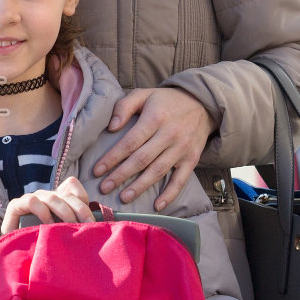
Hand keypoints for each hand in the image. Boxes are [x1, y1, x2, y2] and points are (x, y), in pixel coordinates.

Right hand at [0, 175, 94, 234]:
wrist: (14, 252)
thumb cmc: (40, 243)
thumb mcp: (61, 234)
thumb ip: (75, 226)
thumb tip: (96, 226)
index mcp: (57, 199)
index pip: (72, 187)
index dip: (82, 199)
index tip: (91, 220)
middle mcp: (45, 196)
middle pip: (66, 194)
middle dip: (79, 209)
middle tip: (87, 225)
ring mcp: (31, 199)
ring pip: (51, 197)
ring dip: (64, 211)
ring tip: (69, 226)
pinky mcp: (16, 205)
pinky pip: (31, 201)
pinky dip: (42, 211)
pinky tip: (47, 223)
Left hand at [92, 88, 215, 211]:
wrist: (203, 103)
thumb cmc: (166, 101)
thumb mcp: (144, 94)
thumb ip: (124, 107)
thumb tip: (111, 127)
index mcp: (155, 118)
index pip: (129, 142)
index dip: (112, 158)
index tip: (97, 170)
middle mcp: (169, 135)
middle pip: (141, 159)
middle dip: (121, 175)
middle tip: (104, 188)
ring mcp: (182, 149)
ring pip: (158, 171)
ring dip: (140, 186)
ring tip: (124, 197)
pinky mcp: (192, 159)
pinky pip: (181, 180)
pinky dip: (170, 194)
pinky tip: (157, 205)